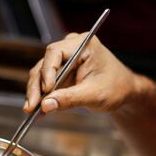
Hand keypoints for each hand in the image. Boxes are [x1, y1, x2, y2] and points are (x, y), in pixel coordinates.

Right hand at [24, 33, 139, 113]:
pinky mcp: (61, 72)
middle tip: (32, 106)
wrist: (124, 92)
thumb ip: (70, 99)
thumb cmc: (116, 88)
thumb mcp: (95, 95)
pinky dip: (42, 96)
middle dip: (37, 86)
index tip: (46, 90)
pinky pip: (46, 82)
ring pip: (41, 73)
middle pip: (45, 63)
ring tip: (32, 111)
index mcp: (84, 44)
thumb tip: (46, 105)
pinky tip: (38, 111)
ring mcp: (65, 60)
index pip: (56, 52)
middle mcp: (71, 48)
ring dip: (36, 92)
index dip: (47, 70)